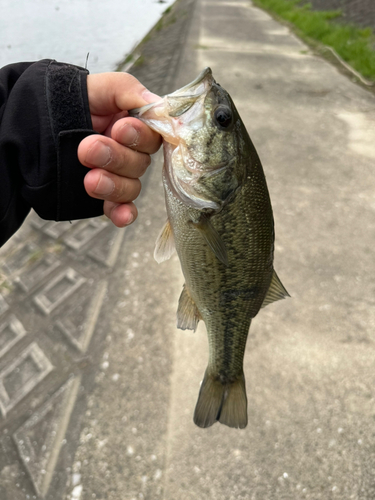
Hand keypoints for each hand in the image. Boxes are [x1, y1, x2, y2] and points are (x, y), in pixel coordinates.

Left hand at [77, 72, 161, 226]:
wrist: (34, 125)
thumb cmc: (72, 101)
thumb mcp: (102, 87)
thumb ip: (131, 92)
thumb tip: (161, 108)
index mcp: (134, 126)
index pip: (153, 137)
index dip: (140, 136)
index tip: (119, 129)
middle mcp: (129, 153)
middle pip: (140, 164)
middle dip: (115, 157)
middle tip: (88, 148)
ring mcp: (117, 176)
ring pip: (131, 187)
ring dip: (114, 185)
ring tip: (90, 178)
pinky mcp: (105, 196)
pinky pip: (122, 209)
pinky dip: (124, 213)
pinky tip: (120, 215)